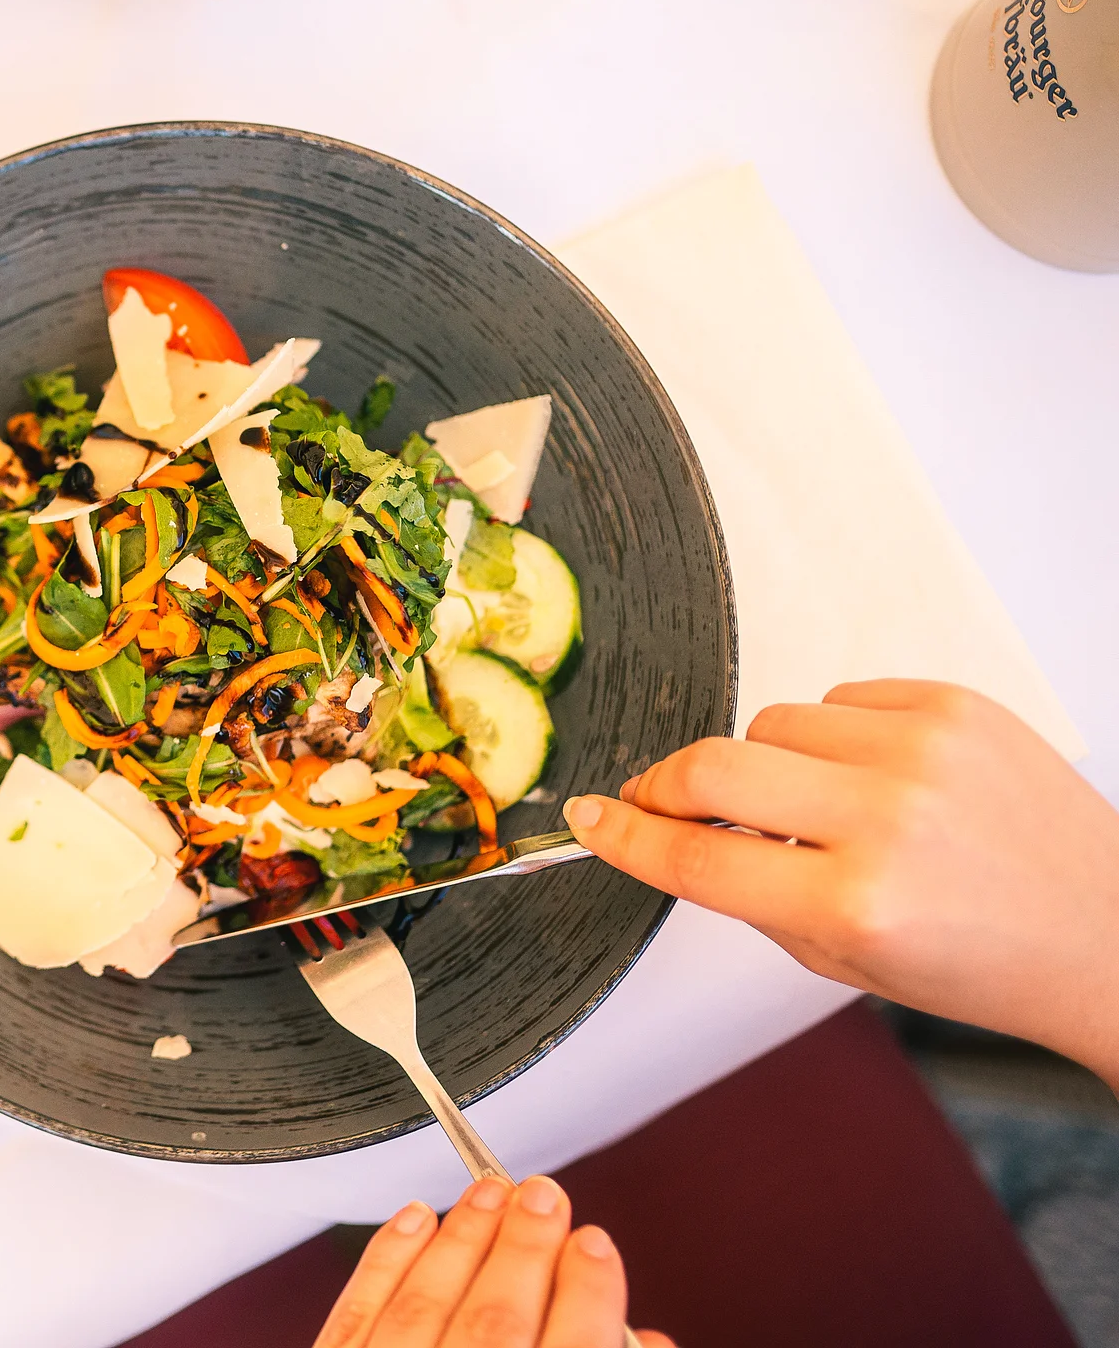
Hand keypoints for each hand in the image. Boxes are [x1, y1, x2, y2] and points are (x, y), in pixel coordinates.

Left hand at [314, 1175, 670, 1347]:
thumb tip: (650, 1336)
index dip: (591, 1292)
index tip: (597, 1243)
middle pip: (497, 1321)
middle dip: (526, 1247)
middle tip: (545, 1194)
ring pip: (427, 1308)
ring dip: (463, 1240)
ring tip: (490, 1192)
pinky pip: (357, 1317)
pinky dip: (386, 1261)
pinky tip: (413, 1219)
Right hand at [565, 680, 1118, 1089]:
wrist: (1107, 931)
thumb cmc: (983, 958)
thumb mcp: (843, 959)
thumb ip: (749, 892)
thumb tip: (663, 828)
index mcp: (856, 905)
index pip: (694, 856)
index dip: (624, 835)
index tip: (589, 818)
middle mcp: (888, 820)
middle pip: (712, 767)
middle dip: (665, 785)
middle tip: (658, 799)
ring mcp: (925, 753)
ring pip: (772, 721)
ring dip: (771, 762)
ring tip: (820, 806)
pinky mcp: (955, 705)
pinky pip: (840, 696)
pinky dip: (837, 735)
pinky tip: (877, 778)